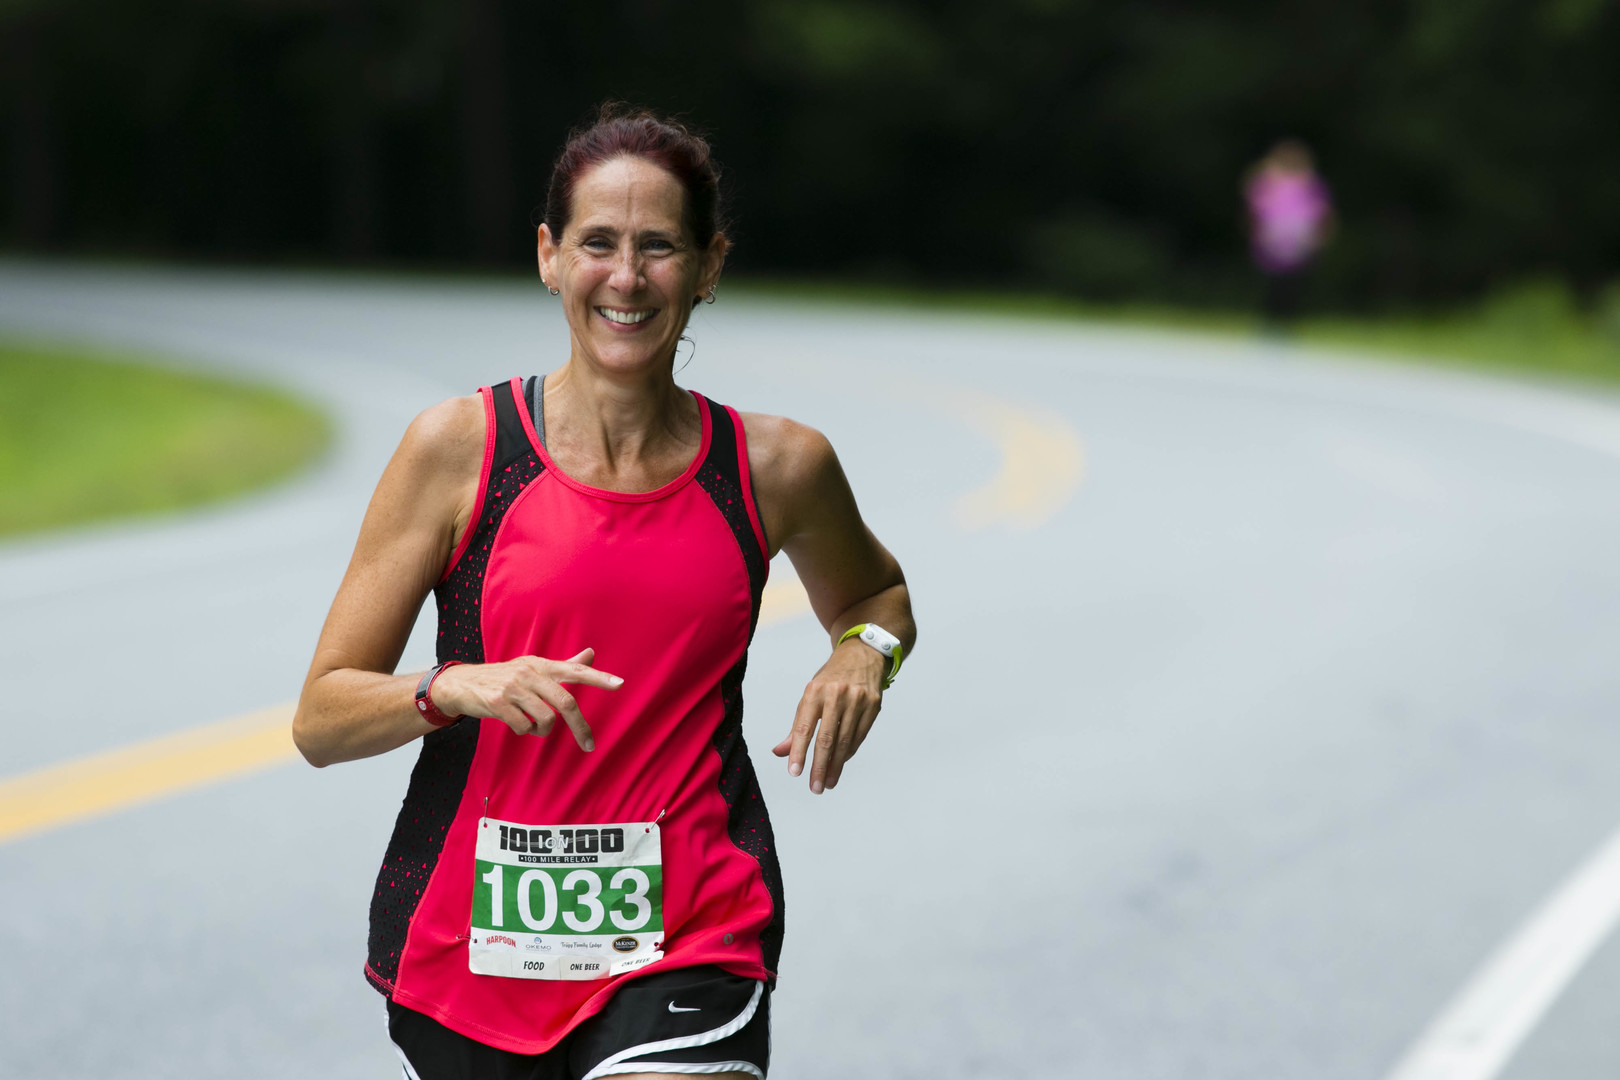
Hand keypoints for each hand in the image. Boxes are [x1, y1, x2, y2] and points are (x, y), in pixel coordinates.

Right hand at [431, 649, 621, 750]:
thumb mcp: (533, 668)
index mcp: (541, 665)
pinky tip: (516, 723)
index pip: (575, 670)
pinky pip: (524, 727)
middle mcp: (529, 673)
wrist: (461, 684)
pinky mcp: (498, 702)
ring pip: (545, 720)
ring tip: (532, 724)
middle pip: (565, 702)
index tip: (619, 684)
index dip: (598, 677)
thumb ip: (564, 666)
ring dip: (543, 730)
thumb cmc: (503, 678)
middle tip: (589, 744)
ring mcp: (513, 687)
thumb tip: (591, 654)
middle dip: (581, 727)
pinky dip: (525, 731)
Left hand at [772, 641, 884, 792]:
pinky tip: (840, 765)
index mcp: (815, 691)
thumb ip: (797, 726)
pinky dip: (848, 753)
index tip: (794, 772)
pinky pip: (859, 736)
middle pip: (826, 738)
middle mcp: (836, 695)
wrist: (863, 654)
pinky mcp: (874, 705)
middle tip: (814, 787)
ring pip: (844, 741)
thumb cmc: (831, 679)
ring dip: (835, 765)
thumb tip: (780, 752)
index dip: (798, 751)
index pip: (804, 727)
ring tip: (826, 783)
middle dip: (819, 766)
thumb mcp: (810, 695)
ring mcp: (858, 700)